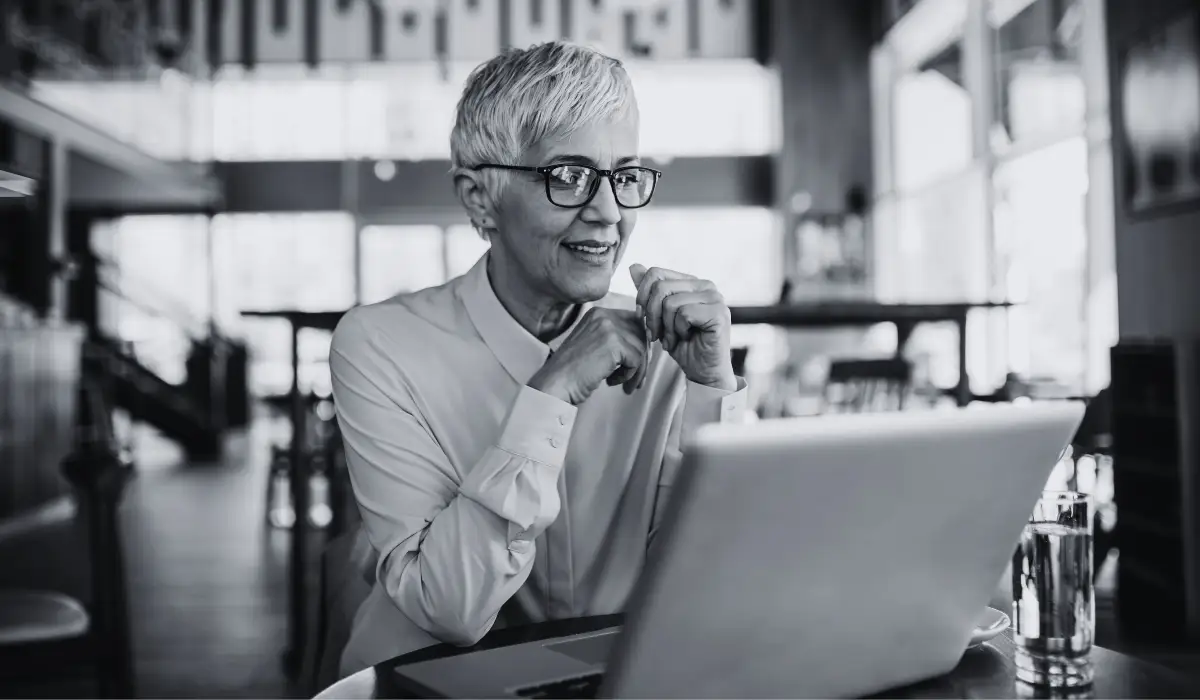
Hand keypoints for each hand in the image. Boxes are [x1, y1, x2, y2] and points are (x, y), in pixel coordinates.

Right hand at [527, 308, 648, 404]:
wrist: (555, 383)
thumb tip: (646, 344)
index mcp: (598, 313)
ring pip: (642, 348)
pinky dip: (628, 375)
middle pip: (641, 333)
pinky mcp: (614, 344)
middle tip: (635, 379)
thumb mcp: (593, 345)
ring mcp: (609, 328)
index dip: (638, 344)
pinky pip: (637, 360)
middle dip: (642, 359)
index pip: (634, 322)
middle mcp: (604, 315)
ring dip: (636, 370)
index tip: (634, 364)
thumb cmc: (572, 371)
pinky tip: (612, 381)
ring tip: (624, 384)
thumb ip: (615, 339)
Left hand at [629, 264, 734, 391]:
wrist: (703, 372)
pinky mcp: (718, 313)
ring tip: (673, 339)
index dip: (642, 296)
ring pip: (670, 302)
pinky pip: (684, 314)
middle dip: (652, 315)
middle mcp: (706, 286)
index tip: (642, 318)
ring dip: (666, 327)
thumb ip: (650, 292)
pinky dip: (678, 331)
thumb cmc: (683, 345)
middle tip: (656, 335)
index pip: (655, 273)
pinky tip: (686, 339)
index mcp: (691, 282)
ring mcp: (715, 298)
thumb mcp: (659, 317)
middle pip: (660, 287)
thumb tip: (634, 266)